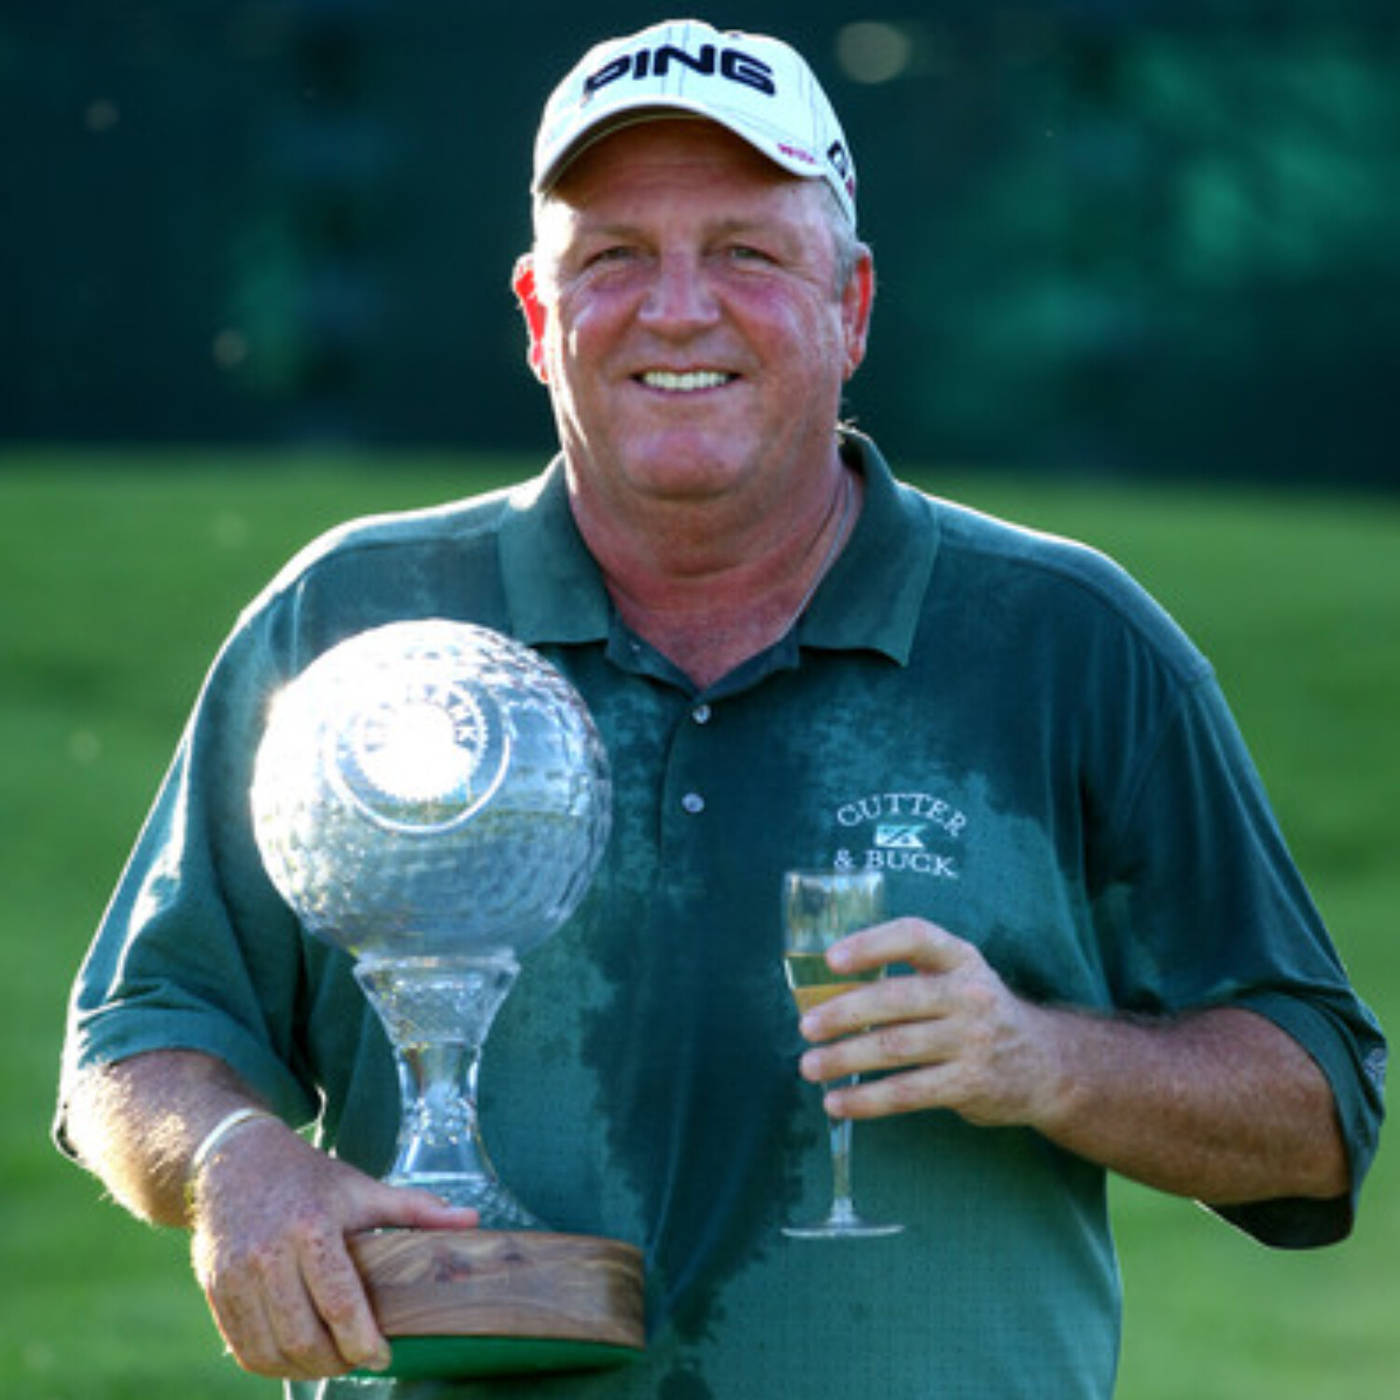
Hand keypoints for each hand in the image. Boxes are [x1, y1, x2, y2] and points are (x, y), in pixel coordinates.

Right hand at [189, 1116, 476, 1379]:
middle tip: (358, 1361)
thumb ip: (415, 1210)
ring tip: (330, 1363)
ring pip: (270, 1351)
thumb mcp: (361, 1188)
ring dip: (303, 1370)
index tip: (383, 1355)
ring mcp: (236, 1276)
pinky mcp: (214, 1290)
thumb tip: (471, 1222)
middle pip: (303, 1337)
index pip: (340, 1303)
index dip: (364, 1342)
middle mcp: (268, 1255)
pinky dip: (270, 1364)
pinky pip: (243, 1347)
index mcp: (312, 1227)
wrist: (233, 1161)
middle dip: (336, 1363)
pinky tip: (294, 1358)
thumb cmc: (308, 1178)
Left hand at [796, 917, 1063, 1128]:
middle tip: (806, 1026)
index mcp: (960, 958)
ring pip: (895, 1048)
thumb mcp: (956, 981)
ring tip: (810, 1066)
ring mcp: (972, 1040)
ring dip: (845, 1058)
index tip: (831, 959)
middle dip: (844, 1012)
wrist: (1047, 1064)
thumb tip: (827, 996)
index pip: (914, 936)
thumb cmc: (978, 1014)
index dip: (871, 944)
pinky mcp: (970, 1084)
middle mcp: (969, 994)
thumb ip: (907, 981)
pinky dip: (866, 1100)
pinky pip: (907, 1092)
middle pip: (896, 998)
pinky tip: (836, 1103)